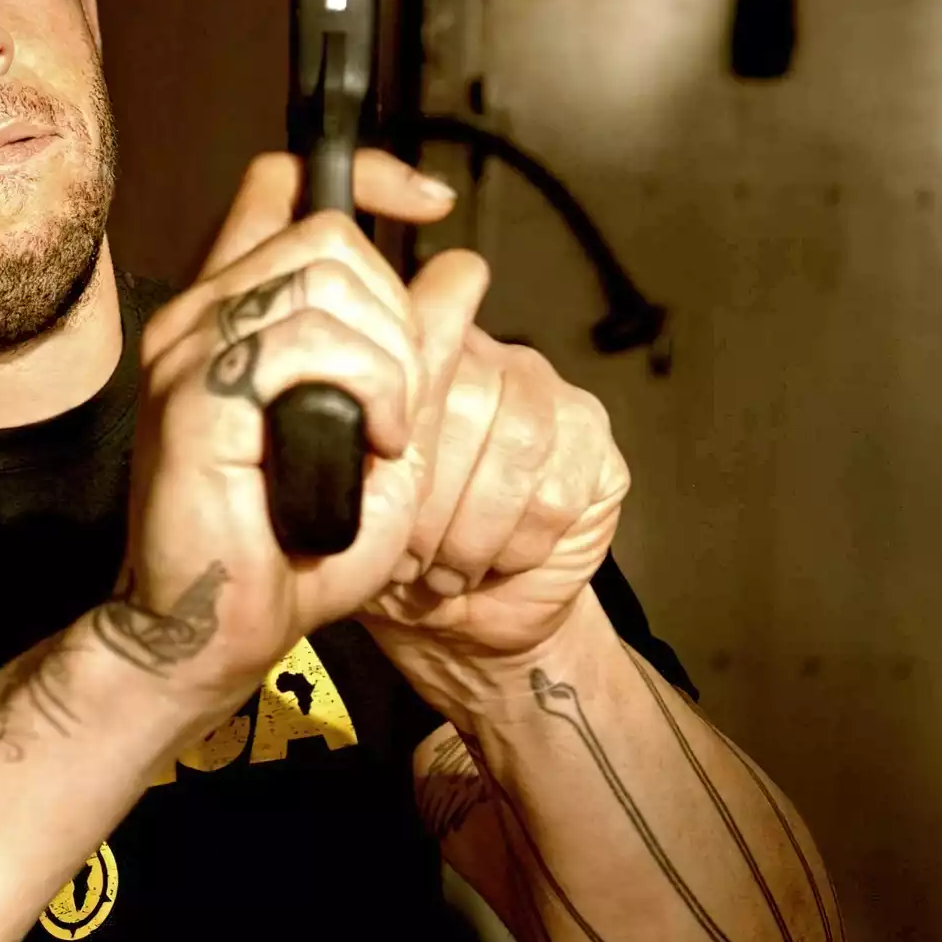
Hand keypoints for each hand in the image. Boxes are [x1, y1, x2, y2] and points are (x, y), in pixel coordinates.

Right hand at [112, 149, 453, 710]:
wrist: (222, 629)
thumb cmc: (290, 551)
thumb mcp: (383, 433)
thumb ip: (415, 351)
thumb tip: (464, 267)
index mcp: (230, 316)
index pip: (282, 184)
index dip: (365, 176)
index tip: (429, 203)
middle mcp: (198, 318)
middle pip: (325, 230)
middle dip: (395, 308)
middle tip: (399, 401)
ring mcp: (190, 352)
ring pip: (325, 278)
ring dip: (389, 358)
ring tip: (384, 433)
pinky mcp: (196, 397)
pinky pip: (308, 341)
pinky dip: (371, 389)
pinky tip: (370, 445)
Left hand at [358, 317, 629, 661]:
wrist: (460, 623)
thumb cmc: (392, 557)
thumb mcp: (350, 506)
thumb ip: (347, 444)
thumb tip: (349, 410)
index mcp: (420, 355)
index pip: (429, 317)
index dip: (411, 375)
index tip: (386, 444)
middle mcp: (490, 361)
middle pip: (469, 397)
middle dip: (430, 495)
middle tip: (406, 556)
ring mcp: (550, 397)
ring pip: (519, 443)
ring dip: (473, 527)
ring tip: (444, 570)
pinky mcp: (594, 446)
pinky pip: (557, 488)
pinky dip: (518, 544)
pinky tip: (494, 564)